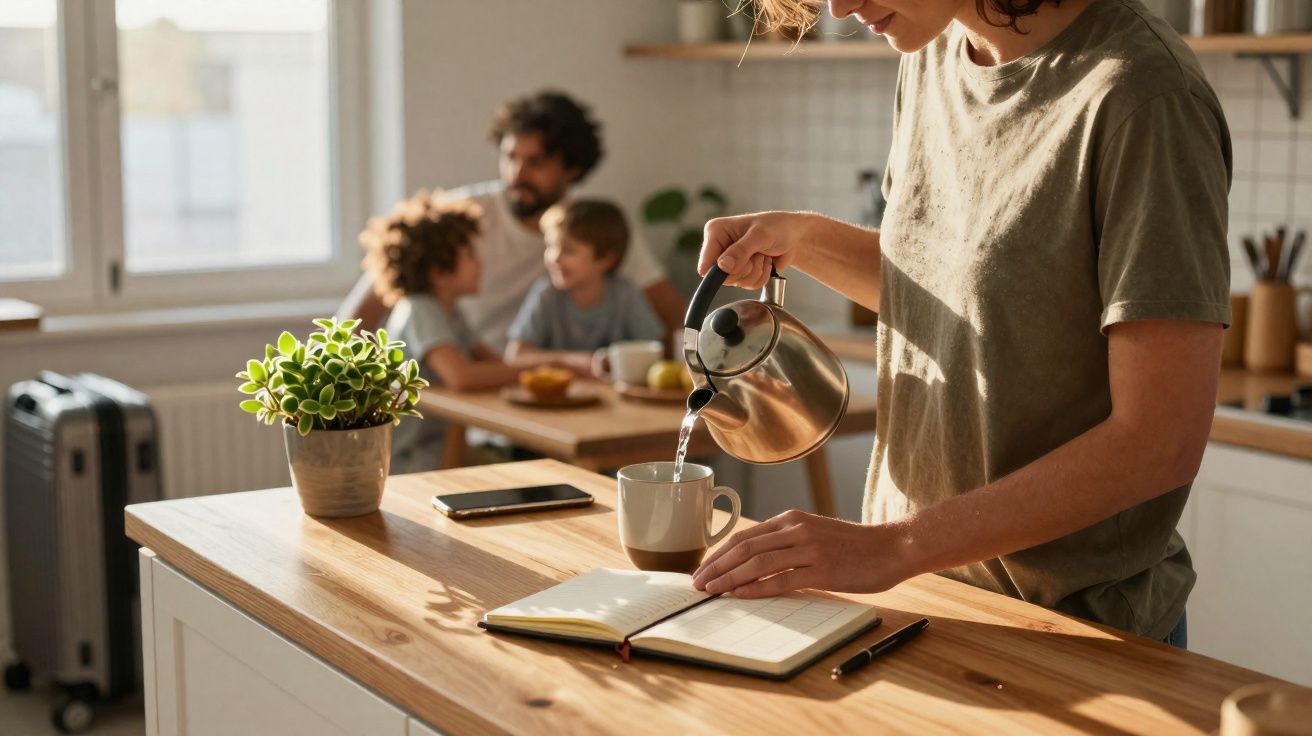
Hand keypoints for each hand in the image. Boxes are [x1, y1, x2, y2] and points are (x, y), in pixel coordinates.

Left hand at [691, 509, 914, 597]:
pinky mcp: (822, 569)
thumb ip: (786, 543)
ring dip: (729, 577)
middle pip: (745, 547)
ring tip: (711, 590)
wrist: (891, 547)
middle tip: (698, 582)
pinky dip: (756, 587)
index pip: (745, 536)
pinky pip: (781, 579)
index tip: (703, 568)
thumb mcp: (814, 534)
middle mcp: (796, 530)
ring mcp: (809, 548)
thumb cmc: (853, 546)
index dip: (720, 553)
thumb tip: (755, 562)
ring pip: (757, 562)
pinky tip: (739, 594)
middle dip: (717, 566)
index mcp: (791, 519)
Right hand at [698, 212, 811, 289]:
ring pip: (736, 282)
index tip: (740, 263)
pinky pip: (748, 285)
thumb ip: (741, 250)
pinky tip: (765, 262)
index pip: (706, 263)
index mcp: (716, 232)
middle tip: (757, 254)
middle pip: (722, 277)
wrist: (793, 236)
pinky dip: (761, 277)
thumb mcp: (760, 235)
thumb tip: (723, 266)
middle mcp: (720, 248)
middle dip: (745, 269)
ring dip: (755, 272)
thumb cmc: (777, 226)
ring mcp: (731, 262)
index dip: (721, 270)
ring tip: (762, 255)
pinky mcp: (742, 272)